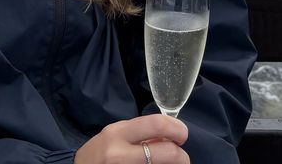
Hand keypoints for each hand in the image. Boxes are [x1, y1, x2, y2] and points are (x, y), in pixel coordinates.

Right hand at [74, 115, 188, 163]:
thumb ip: (140, 132)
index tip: (182, 135)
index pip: (157, 124)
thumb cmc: (100, 153)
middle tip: (181, 158)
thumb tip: (170, 134)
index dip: (177, 129)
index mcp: (118, 133)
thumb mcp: (115, 134)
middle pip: (168, 152)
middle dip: (182, 156)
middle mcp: (120, 154)